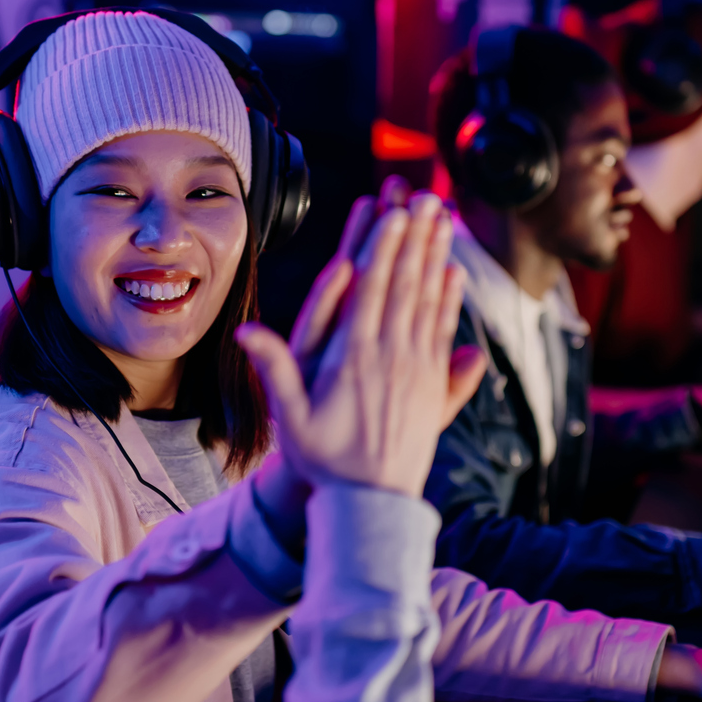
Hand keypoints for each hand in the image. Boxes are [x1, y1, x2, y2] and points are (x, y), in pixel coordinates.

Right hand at [239, 195, 486, 494]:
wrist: (370, 504)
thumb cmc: (324, 463)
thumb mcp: (291, 419)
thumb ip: (275, 372)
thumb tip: (248, 333)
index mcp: (355, 359)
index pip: (373, 291)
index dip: (385, 248)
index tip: (394, 212)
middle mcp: (391, 357)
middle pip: (406, 285)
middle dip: (415, 238)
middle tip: (425, 196)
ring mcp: (416, 370)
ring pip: (429, 301)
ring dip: (436, 256)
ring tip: (442, 219)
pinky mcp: (431, 384)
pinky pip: (442, 330)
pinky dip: (449, 298)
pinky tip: (454, 272)